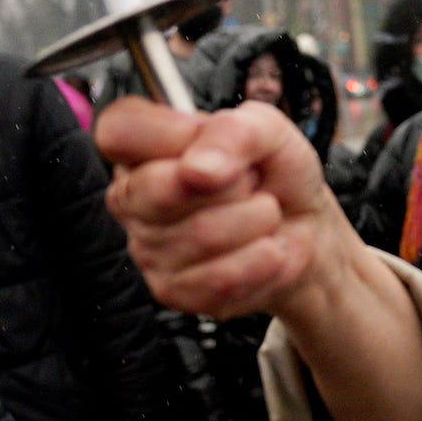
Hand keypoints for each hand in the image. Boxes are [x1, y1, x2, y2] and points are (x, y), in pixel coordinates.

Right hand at [97, 98, 358, 322]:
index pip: (117, 131)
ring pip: (201, 235)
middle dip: (231, 183)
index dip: (168, 135)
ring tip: (264, 214)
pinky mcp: (172, 291)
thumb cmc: (274, 174)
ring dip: (257, 220)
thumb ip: (233, 132)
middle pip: (157, 188)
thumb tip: (196, 169)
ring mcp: (146, 248)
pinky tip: (266, 249)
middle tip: (252, 181)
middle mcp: (132, 198)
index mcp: (141, 147)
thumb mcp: (268, 130)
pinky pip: (219, 278)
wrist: (304, 230)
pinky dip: (262, 259)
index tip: (208, 138)